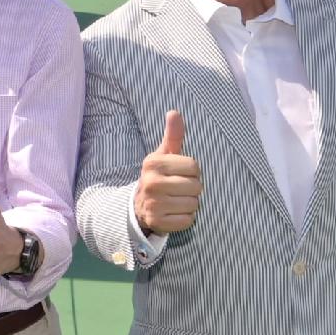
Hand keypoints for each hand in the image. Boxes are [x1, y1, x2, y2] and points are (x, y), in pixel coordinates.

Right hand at [134, 109, 200, 237]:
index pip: (194, 166)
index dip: (192, 171)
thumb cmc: (159, 176)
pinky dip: (185, 218)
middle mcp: (151, 182)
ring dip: (189, 204)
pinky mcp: (158, 222)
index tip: (179, 174)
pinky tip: (173, 212)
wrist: (139, 205)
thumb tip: (174, 112)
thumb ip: (173, 135)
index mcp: (153, 163)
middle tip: (178, 189)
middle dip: (192, 188)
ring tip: (175, 201)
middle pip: (196, 186)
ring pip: (194, 204)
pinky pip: (188, 220)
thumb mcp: (164, 155)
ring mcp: (153, 204)